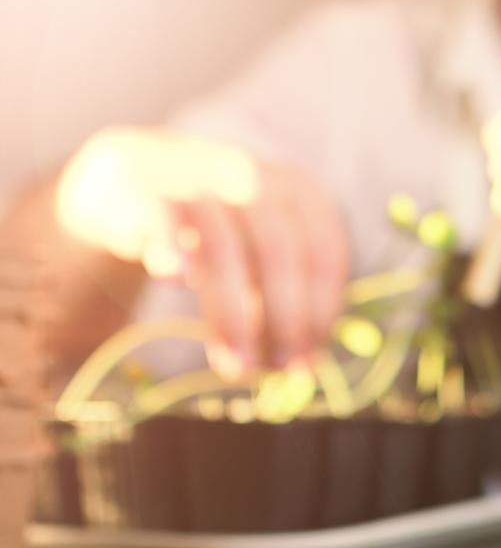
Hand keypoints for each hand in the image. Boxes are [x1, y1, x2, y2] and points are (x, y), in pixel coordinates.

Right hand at [56, 127, 348, 376]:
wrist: (130, 182)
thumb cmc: (211, 235)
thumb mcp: (258, 257)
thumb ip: (281, 301)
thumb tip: (302, 368)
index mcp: (298, 190)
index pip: (323, 250)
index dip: (320, 309)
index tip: (310, 359)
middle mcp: (254, 175)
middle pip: (279, 250)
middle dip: (284, 318)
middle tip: (277, 371)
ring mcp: (198, 176)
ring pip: (222, 246)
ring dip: (232, 314)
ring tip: (235, 366)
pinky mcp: (142, 186)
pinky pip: (162, 217)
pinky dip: (171, 248)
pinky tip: (176, 281)